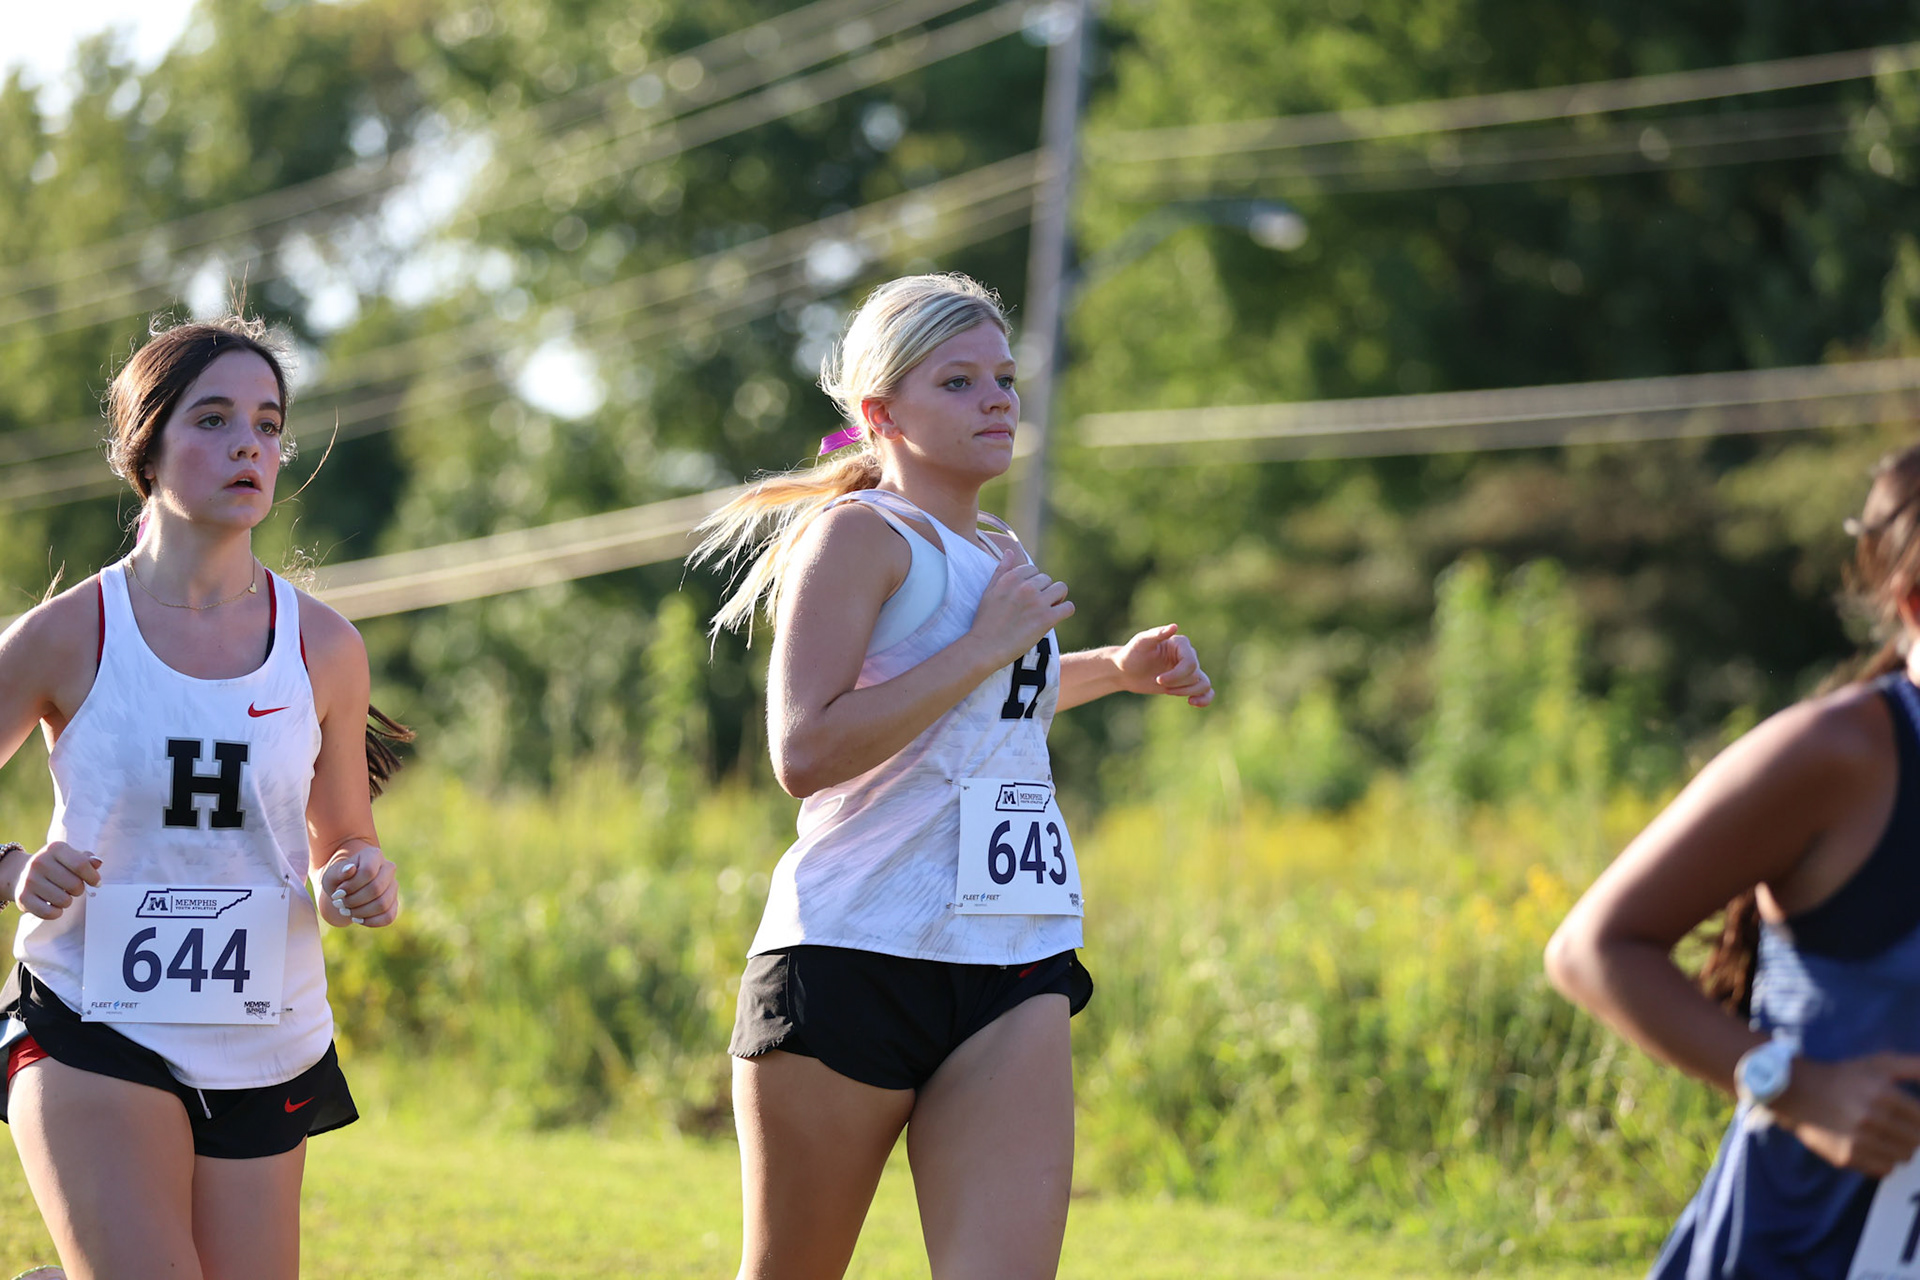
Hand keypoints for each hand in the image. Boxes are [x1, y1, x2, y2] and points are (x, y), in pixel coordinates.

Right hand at [11, 841, 101, 919]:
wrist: (21, 873)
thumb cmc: (54, 865)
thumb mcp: (70, 856)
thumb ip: (86, 859)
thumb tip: (97, 863)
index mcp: (55, 849)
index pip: (81, 865)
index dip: (93, 877)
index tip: (96, 883)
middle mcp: (39, 862)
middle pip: (74, 884)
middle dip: (79, 890)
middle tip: (74, 888)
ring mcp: (29, 880)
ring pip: (64, 900)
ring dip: (67, 901)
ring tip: (61, 895)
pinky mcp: (23, 897)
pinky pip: (49, 912)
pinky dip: (56, 913)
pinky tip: (54, 906)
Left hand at [315, 846, 399, 927]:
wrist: (346, 886)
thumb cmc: (338, 879)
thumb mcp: (331, 875)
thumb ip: (338, 872)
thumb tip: (350, 870)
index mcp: (373, 855)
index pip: (368, 871)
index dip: (351, 886)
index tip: (338, 893)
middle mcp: (388, 868)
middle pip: (376, 889)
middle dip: (354, 901)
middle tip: (340, 904)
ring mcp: (394, 886)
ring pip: (383, 904)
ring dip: (360, 912)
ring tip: (347, 911)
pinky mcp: (394, 903)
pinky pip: (388, 916)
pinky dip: (371, 921)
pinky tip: (358, 918)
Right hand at [967, 545, 1073, 669]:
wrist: (985, 647)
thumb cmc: (985, 621)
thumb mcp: (989, 591)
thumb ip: (1001, 570)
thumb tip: (1010, 551)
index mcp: (1011, 578)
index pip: (1033, 570)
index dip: (1033, 582)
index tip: (1028, 595)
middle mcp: (1026, 587)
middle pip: (1048, 579)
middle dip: (1044, 591)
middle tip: (1036, 606)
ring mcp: (1037, 602)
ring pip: (1061, 589)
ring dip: (1057, 598)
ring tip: (1048, 609)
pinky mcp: (1046, 619)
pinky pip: (1068, 607)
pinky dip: (1065, 610)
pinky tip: (1055, 617)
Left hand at [1113, 624, 1213, 706]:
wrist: (1126, 670)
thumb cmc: (1132, 654)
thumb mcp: (1141, 643)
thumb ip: (1156, 634)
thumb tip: (1175, 627)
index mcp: (1181, 643)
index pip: (1190, 663)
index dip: (1176, 675)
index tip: (1158, 679)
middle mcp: (1188, 655)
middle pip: (1195, 675)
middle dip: (1177, 683)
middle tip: (1157, 681)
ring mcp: (1188, 670)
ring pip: (1203, 684)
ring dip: (1186, 692)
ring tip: (1167, 691)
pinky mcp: (1186, 683)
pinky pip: (1206, 691)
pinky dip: (1205, 699)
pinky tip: (1192, 702)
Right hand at [1773, 1053, 1919, 1175]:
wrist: (1796, 1092)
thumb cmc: (1844, 1077)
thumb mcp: (1879, 1064)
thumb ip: (1913, 1066)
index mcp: (1884, 1094)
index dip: (1917, 1119)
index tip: (1909, 1118)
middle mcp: (1872, 1118)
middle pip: (1915, 1141)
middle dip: (1910, 1134)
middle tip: (1896, 1127)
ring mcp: (1859, 1140)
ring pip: (1902, 1157)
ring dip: (1898, 1149)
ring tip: (1884, 1137)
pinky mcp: (1847, 1157)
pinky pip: (1884, 1169)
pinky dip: (1883, 1161)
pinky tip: (1871, 1148)